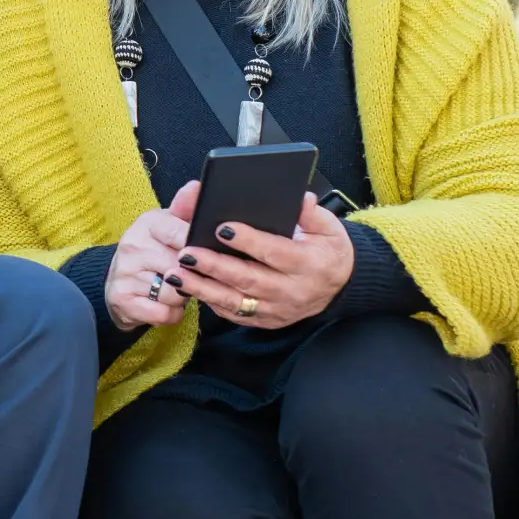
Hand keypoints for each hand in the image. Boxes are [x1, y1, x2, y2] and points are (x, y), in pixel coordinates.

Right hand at [103, 181, 197, 330]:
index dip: (199, 249)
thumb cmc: (151, 250)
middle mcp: (132, 246)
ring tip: (176, 289)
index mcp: (147, 223)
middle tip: (189, 274)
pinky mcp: (123, 301)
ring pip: (175, 294)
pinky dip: (171, 313)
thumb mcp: (167, 225)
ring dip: (182, 297)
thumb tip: (198, 187)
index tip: (206, 254)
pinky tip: (165, 304)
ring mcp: (125, 274)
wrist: (117, 281)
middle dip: (193, 276)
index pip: (181, 234)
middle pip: (182, 268)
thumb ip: (186, 209)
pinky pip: (165, 314)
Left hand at [165, 193, 354, 329]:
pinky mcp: (266, 320)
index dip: (248, 241)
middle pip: (248, 279)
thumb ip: (312, 214)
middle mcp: (291, 291)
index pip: (274, 252)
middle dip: (214, 266)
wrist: (342, 286)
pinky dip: (210, 302)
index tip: (221, 228)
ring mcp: (277, 309)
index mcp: (308, 264)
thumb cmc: (329, 250)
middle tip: (186, 252)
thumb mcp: (330, 229)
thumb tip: (300, 198)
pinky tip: (189, 288)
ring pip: (235, 301)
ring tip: (176, 274)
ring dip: (202, 288)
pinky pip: (234, 314)